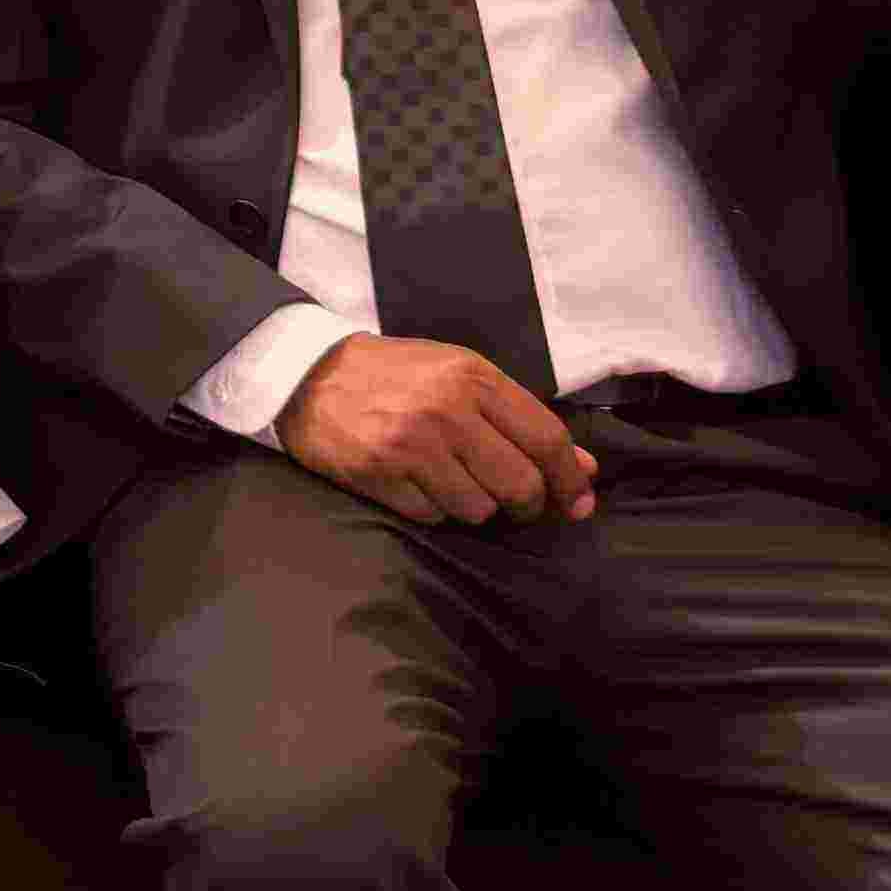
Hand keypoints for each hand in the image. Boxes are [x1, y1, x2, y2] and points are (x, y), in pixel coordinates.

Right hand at [274, 333, 599, 528]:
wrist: (307, 374)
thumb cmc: (394, 375)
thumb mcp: (460, 378)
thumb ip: (519, 418)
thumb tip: (584, 468)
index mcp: (473, 378)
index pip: (546, 438)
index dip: (571, 478)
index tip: (579, 503)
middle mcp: (447, 411)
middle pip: (519, 484)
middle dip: (528, 506)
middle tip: (518, 506)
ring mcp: (411, 445)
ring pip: (479, 509)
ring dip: (477, 508)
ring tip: (457, 486)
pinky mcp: (380, 475)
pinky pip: (433, 516)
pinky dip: (436, 511)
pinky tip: (421, 487)